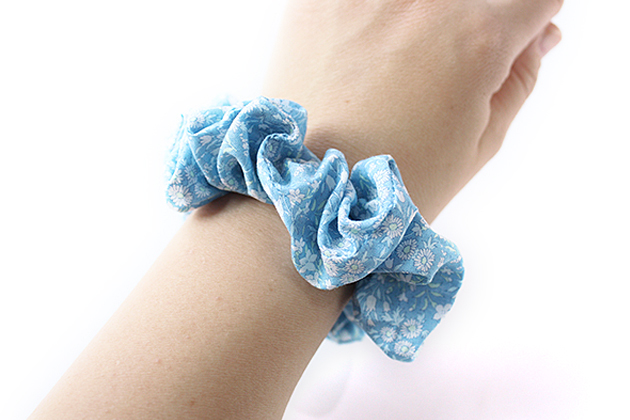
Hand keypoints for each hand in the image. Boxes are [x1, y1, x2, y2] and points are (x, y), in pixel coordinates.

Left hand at [263, 0, 561, 222]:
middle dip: (475, 23)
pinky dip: (372, 21)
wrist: (307, 198)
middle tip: (445, 70)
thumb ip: (520, 78)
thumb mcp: (479, 145)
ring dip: (422, 21)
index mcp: (476, 37)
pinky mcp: (316, 0)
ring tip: (395, 71)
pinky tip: (358, 63)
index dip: (528, 25)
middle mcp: (424, 0)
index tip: (512, 44)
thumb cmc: (396, 185)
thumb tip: (539, 35)